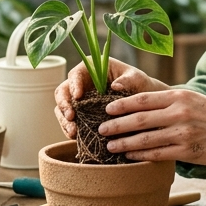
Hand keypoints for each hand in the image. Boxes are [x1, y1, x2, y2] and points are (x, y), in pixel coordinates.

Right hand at [53, 57, 167, 140]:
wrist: (142, 103)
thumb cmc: (138, 84)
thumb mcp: (136, 79)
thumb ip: (127, 80)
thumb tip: (115, 86)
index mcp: (91, 68)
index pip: (76, 74)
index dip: (74, 84)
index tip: (78, 96)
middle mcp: (81, 83)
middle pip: (63, 92)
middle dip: (64, 105)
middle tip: (71, 117)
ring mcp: (79, 100)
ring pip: (62, 109)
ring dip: (65, 121)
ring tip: (73, 132)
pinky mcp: (81, 114)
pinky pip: (70, 122)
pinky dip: (71, 129)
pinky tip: (76, 137)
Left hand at [98, 88, 205, 165]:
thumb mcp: (193, 99)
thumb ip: (169, 101)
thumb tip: (140, 106)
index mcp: (179, 96)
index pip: (143, 99)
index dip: (122, 104)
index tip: (107, 109)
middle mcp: (179, 113)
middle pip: (139, 119)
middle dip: (117, 125)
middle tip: (101, 129)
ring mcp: (182, 133)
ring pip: (145, 139)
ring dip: (124, 143)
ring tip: (110, 146)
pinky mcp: (186, 151)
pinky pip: (157, 154)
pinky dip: (140, 155)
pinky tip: (129, 156)